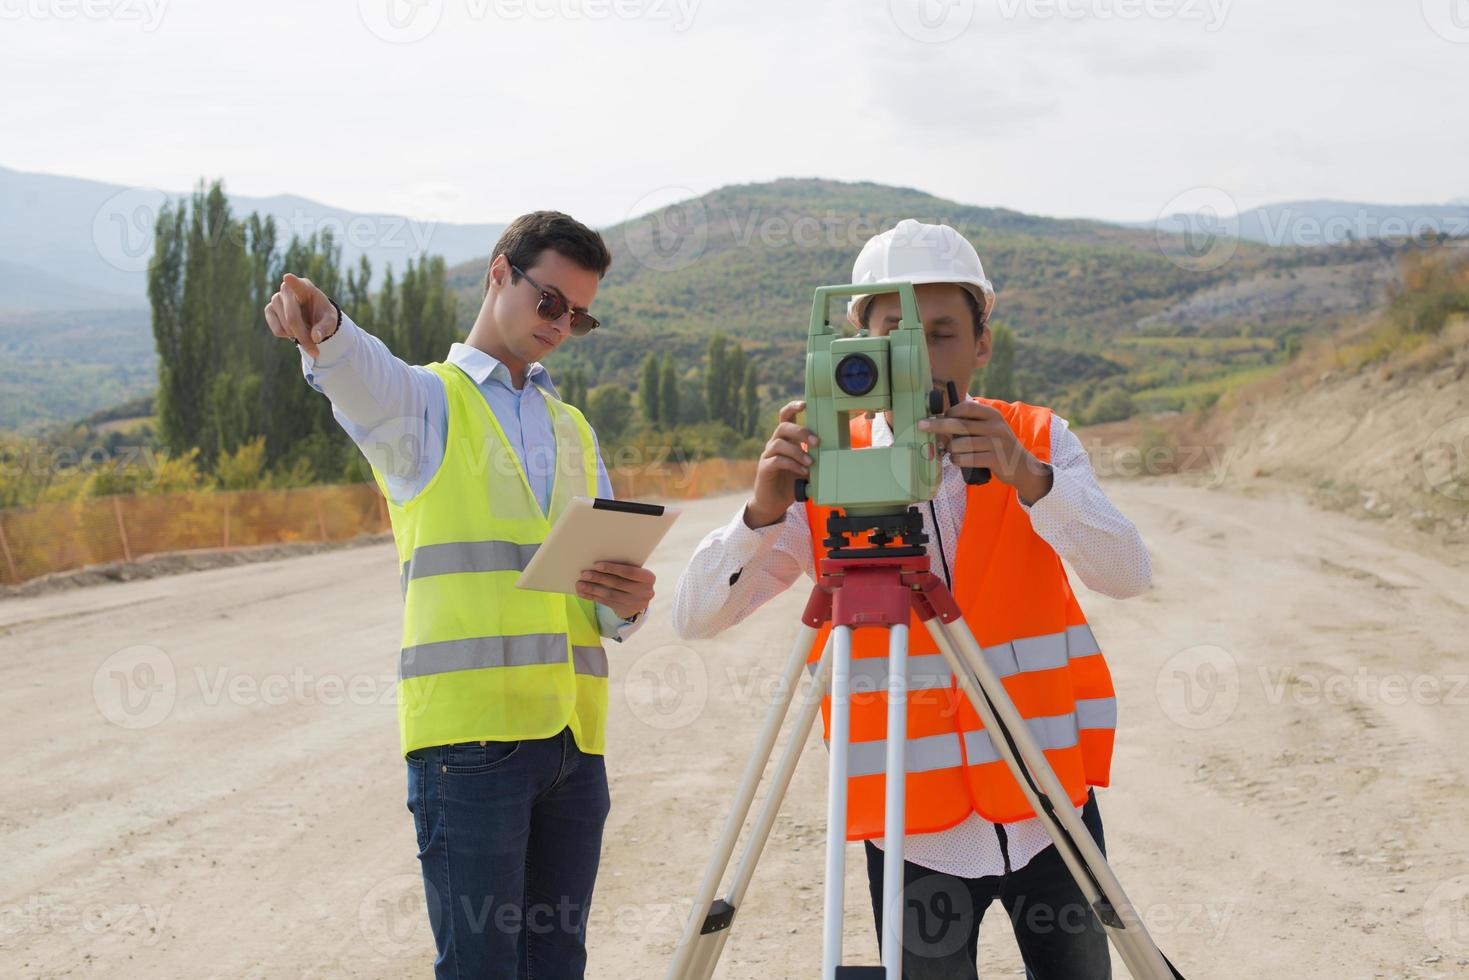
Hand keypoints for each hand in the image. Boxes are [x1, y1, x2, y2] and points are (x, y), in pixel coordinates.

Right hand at [264, 273, 336, 358]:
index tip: (288, 278)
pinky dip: (287, 336)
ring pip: (285, 326)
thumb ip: (325, 328)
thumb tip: (315, 337)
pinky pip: (277, 330)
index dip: (293, 282)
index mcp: (305, 287)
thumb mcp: (330, 321)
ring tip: (306, 331)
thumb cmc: (322, 316)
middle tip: (315, 351)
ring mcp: (276, 298)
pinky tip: (293, 328)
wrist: (312, 317)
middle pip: (292, 318)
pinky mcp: (268, 309)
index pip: (298, 284)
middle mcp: (287, 289)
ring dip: (297, 336)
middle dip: (303, 336)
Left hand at [576, 562, 654, 620]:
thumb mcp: (634, 572)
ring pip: (610, 594)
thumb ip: (623, 567)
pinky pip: (606, 602)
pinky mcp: (625, 610)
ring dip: (593, 589)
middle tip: (584, 574)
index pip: (629, 572)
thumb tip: (596, 564)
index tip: (596, 565)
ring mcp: (635, 603)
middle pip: (617, 584)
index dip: (612, 568)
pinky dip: (593, 597)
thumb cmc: (632, 577)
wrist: (640, 597)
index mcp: (648, 578)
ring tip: (580, 584)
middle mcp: (645, 592)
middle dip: (599, 578)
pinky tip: (583, 593)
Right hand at [746, 400, 818, 528]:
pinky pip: (777, 460)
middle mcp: (774, 444)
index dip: (793, 407)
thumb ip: (815, 457)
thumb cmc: (791, 482)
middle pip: (783, 427)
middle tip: (817, 442)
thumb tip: (835, 452)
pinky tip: (802, 472)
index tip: (805, 404)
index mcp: (785, 439)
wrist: (773, 503)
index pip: (785, 417)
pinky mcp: (765, 468)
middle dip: (802, 431)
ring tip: (810, 463)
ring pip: (779, 443)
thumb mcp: (806, 467)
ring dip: (798, 451)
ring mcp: (768, 455)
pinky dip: (792, 464)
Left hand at [918, 400, 1053, 503]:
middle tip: (921, 426)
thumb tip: (938, 422)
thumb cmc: (997, 446)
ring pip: (960, 444)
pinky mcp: (994, 459)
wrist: (1021, 466)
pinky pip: (966, 459)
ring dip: (950, 449)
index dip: (949, 411)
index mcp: (992, 415)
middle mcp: (995, 426)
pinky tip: (958, 460)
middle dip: (937, 425)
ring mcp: (995, 443)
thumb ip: (969, 424)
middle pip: (959, 424)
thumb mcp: (989, 428)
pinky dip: (957, 460)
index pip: (966, 407)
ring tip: (952, 452)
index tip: (937, 416)